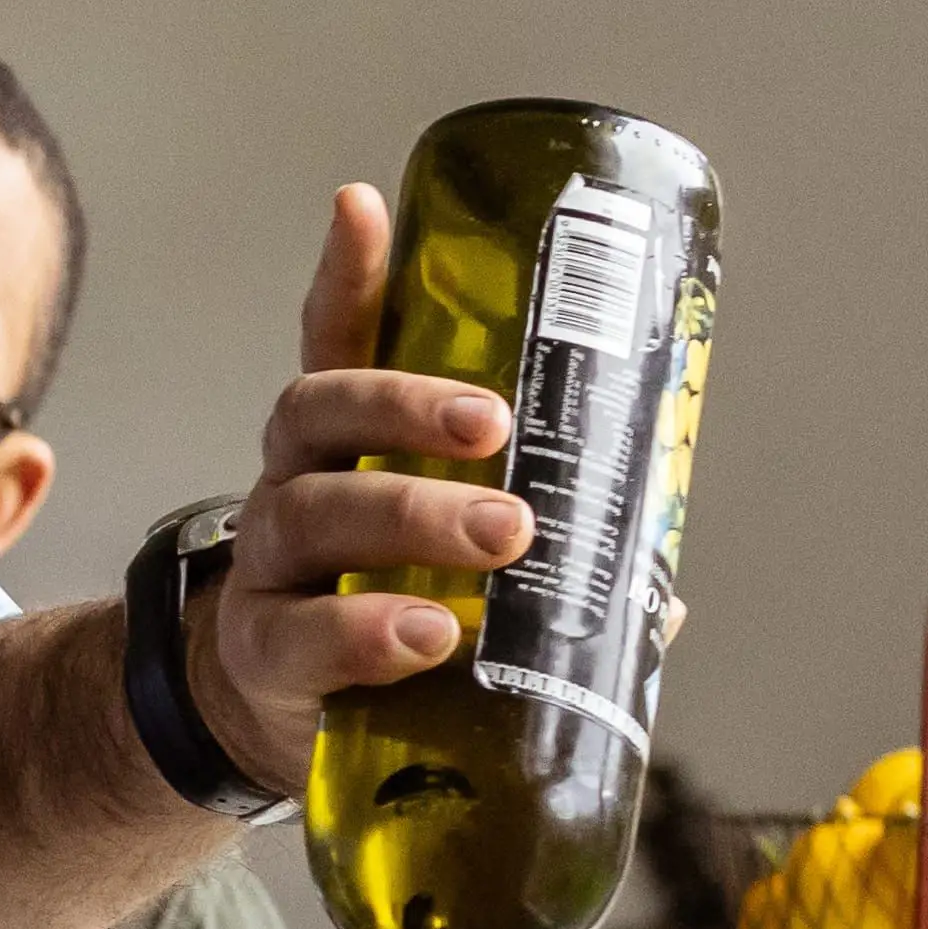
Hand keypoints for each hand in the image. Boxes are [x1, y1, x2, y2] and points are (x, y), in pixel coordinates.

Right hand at [181, 182, 538, 802]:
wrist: (273, 720)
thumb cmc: (380, 616)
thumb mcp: (447, 565)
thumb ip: (550, 562)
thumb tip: (663, 595)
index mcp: (344, 448)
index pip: (336, 341)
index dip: (348, 272)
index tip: (367, 208)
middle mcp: (293, 487)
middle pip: (318, 416)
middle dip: (408, 411)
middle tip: (499, 434)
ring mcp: (271, 569)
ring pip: (310, 513)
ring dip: (407, 515)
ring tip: (499, 541)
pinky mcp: (264, 656)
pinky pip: (298, 634)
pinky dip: (360, 633)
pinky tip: (421, 638)